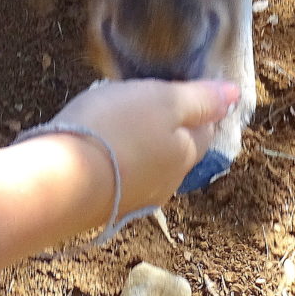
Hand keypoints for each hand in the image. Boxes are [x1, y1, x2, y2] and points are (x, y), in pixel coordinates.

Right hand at [46, 79, 238, 214]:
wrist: (58, 183)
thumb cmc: (115, 130)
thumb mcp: (163, 101)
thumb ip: (200, 98)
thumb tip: (236, 94)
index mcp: (186, 155)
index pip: (205, 128)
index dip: (195, 106)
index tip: (175, 88)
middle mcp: (167, 183)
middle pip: (175, 148)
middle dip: (164, 127)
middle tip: (138, 100)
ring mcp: (134, 199)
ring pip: (146, 164)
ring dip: (135, 145)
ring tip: (111, 120)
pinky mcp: (102, 207)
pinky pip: (117, 176)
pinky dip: (112, 160)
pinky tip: (93, 147)